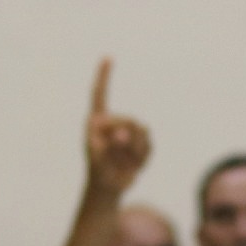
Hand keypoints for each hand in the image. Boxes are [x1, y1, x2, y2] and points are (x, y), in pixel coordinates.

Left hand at [84, 58, 150, 196]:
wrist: (108, 187)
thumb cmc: (97, 172)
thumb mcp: (97, 161)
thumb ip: (107, 145)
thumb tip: (122, 133)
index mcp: (96, 121)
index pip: (100, 95)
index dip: (104, 76)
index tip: (108, 57)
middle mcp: (112, 122)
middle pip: (128, 120)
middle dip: (127, 138)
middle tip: (118, 152)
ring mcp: (128, 132)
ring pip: (141, 131)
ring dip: (135, 150)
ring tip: (125, 164)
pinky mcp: (140, 142)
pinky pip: (148, 143)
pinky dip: (143, 156)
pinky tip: (134, 165)